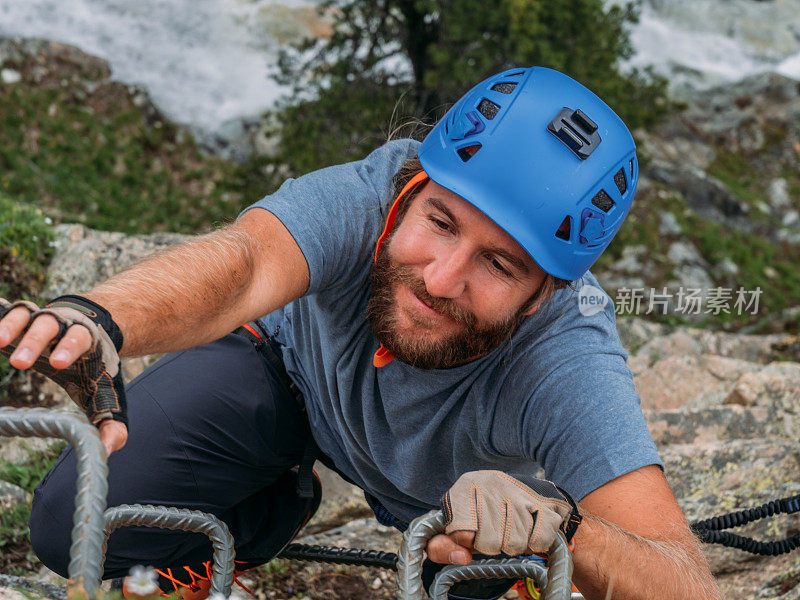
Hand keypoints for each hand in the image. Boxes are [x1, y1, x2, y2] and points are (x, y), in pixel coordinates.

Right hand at [0, 297, 128, 454]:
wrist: (94, 328)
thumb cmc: (95, 368)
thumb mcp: (106, 393)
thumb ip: (111, 423)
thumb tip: (108, 449)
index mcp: (86, 341)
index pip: (79, 340)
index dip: (69, 349)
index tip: (58, 363)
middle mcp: (62, 325)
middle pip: (49, 326)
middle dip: (35, 343)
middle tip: (19, 364)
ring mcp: (40, 318)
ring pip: (25, 316)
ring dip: (11, 325)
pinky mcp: (22, 318)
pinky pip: (8, 312)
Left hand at [426, 470, 577, 563]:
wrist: (514, 486)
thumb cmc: (479, 512)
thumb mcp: (452, 524)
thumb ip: (441, 546)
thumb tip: (461, 557)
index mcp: (465, 487)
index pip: (461, 533)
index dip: (468, 541)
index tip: (471, 534)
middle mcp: (491, 484)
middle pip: (490, 542)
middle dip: (492, 545)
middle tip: (494, 533)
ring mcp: (519, 492)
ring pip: (515, 542)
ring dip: (513, 545)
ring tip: (510, 531)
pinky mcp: (543, 500)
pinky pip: (540, 538)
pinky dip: (535, 543)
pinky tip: (528, 532)